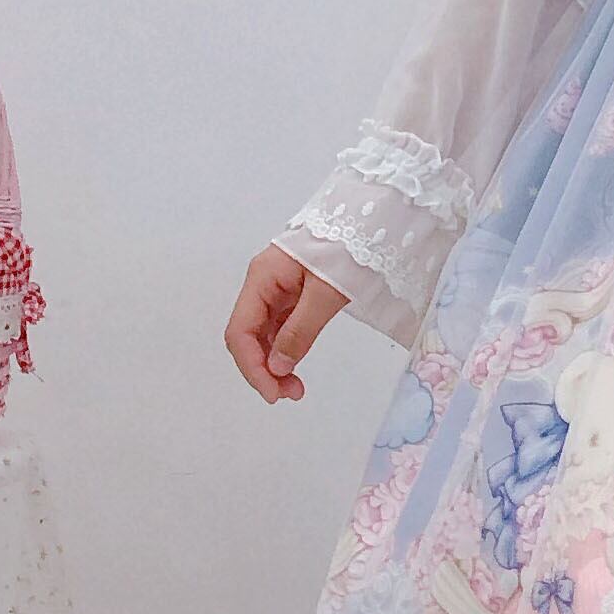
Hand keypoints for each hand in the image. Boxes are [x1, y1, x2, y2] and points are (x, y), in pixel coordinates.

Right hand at [227, 243, 348, 403]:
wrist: (373, 219)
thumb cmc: (350, 248)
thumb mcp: (326, 292)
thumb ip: (300, 331)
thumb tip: (276, 368)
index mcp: (262, 277)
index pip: (240, 331)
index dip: (251, 366)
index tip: (272, 393)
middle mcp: (264, 283)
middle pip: (249, 335)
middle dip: (263, 368)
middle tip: (290, 394)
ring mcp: (279, 287)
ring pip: (265, 334)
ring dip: (275, 362)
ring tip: (296, 388)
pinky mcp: (295, 291)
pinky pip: (282, 326)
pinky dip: (287, 348)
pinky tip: (296, 364)